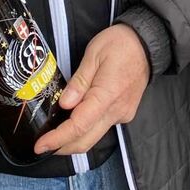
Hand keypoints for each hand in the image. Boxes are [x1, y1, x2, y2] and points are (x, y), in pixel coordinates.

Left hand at [34, 24, 149, 155]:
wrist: (148, 43)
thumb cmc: (119, 43)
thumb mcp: (94, 53)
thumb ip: (79, 81)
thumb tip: (65, 104)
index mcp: (107, 95)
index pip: (79, 126)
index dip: (58, 139)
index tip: (41, 146)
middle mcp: (117, 111)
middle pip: (86, 140)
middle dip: (63, 147)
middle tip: (43, 145)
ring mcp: (123, 114)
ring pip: (95, 136)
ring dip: (74, 140)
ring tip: (55, 133)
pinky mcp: (125, 113)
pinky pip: (103, 127)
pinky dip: (86, 129)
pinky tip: (76, 120)